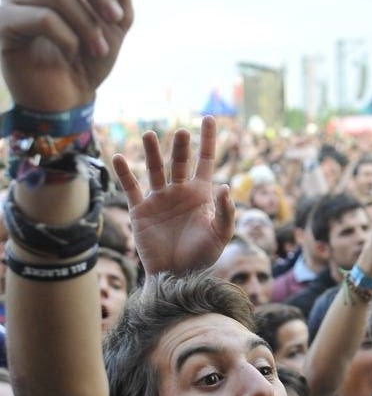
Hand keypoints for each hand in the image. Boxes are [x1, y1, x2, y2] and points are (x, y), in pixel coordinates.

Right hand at [112, 116, 234, 276]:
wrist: (176, 277)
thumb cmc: (202, 257)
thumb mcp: (220, 236)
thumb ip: (226, 213)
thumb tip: (227, 187)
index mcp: (201, 194)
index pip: (205, 160)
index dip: (208, 140)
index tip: (210, 118)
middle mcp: (179, 191)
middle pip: (180, 161)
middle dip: (181, 147)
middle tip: (182, 133)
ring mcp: (159, 199)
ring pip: (155, 169)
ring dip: (153, 152)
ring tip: (151, 135)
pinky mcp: (141, 210)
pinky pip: (131, 187)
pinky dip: (124, 172)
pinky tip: (119, 157)